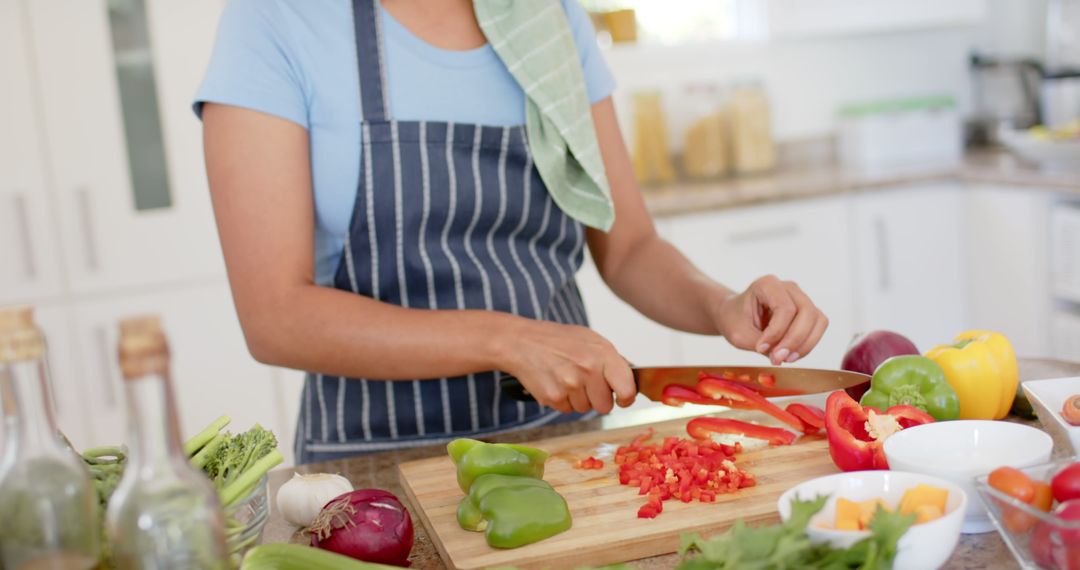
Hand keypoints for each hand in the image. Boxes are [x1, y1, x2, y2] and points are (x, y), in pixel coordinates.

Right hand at [498, 319, 635, 413]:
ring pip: (585, 409)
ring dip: (578, 399)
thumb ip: (612, 359)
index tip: (622, 398)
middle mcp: (588, 370)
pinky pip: (567, 410)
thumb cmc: (556, 340)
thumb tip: (631, 378)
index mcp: (602, 354)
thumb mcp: (590, 340)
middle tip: (585, 382)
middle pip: (605, 406)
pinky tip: (555, 382)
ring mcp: (570, 385)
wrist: (521, 342)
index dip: (626, 397)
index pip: (627, 389)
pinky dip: (563, 401)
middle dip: (597, 398)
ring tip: (566, 378)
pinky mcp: (553, 397)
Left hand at [710, 275, 828, 365]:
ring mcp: (800, 297)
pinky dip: (807, 344)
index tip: (760, 348)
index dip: (776, 333)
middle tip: (778, 359)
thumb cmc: (734, 320)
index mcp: (767, 284)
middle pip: (807, 312)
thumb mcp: (739, 335)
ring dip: (804, 344)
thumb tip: (783, 356)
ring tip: (785, 359)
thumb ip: (762, 345)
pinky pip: (817, 327)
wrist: (733, 315)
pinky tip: (791, 354)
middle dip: (795, 340)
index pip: (785, 309)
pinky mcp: (806, 311)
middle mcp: (788, 287)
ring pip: (817, 320)